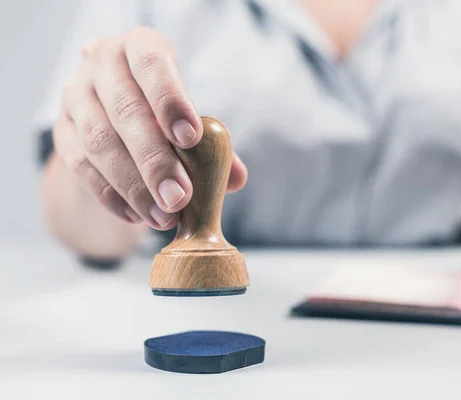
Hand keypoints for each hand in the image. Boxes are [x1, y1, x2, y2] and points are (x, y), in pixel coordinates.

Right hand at [53, 27, 246, 230]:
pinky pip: (81, 166)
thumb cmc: (163, 106)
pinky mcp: (61, 131)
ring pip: (99, 143)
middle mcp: (101, 64)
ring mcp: (75, 96)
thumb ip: (213, 142)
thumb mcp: (187, 110)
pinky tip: (137, 216)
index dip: (171, 101)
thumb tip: (235, 177)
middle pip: (126, 112)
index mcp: (139, 46)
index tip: (190, 138)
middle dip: (154, 160)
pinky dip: (111, 196)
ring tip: (163, 217)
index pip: (152, 65)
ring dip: (134, 187)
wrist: (112, 108)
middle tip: (179, 198)